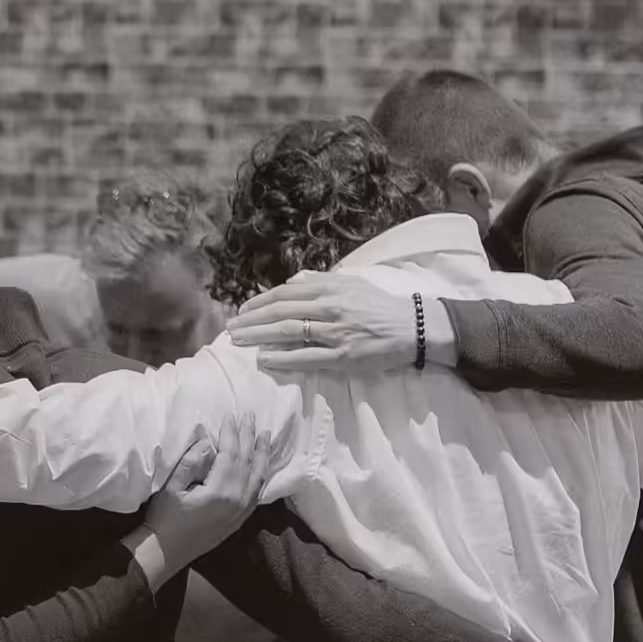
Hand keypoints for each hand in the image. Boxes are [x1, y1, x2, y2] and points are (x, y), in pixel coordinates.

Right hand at [136, 416, 267, 578]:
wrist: (166, 552)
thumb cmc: (164, 518)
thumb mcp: (171, 487)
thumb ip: (191, 461)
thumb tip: (206, 440)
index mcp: (220, 490)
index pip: (230, 453)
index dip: (230, 433)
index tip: (230, 415)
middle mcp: (237, 499)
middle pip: (247, 461)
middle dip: (248, 436)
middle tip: (250, 416)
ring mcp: (241, 510)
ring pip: (258, 476)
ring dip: (261, 453)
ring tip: (264, 435)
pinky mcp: (240, 518)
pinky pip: (257, 491)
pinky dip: (261, 474)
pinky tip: (262, 464)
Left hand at [227, 270, 444, 374]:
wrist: (412, 327)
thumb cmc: (380, 306)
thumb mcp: (352, 284)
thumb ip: (322, 282)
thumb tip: (294, 282)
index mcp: (331, 288)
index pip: (286, 294)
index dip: (260, 302)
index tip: (242, 311)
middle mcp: (330, 307)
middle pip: (281, 312)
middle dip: (251, 321)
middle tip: (230, 329)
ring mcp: (335, 332)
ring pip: (288, 333)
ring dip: (259, 337)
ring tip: (238, 343)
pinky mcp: (342, 355)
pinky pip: (305, 357)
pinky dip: (282, 358)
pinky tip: (264, 359)